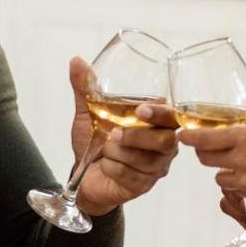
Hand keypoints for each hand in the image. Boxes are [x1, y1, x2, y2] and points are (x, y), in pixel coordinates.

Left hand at [66, 57, 179, 217]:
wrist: (84, 177)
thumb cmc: (94, 144)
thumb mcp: (88, 115)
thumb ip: (85, 89)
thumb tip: (75, 61)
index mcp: (157, 122)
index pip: (170, 115)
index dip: (159, 113)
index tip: (141, 111)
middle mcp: (164, 144)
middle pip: (164, 140)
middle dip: (136, 137)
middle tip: (113, 134)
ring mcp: (156, 167)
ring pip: (145, 159)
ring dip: (118, 154)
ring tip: (104, 150)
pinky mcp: (144, 185)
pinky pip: (132, 176)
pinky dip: (113, 169)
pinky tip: (105, 166)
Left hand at [178, 104, 245, 206]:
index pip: (205, 138)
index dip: (189, 137)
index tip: (182, 135)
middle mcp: (240, 158)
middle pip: (205, 159)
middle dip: (205, 153)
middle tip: (211, 148)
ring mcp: (245, 179)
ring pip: (219, 178)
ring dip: (223, 171)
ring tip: (240, 165)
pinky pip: (236, 190)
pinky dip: (239, 184)